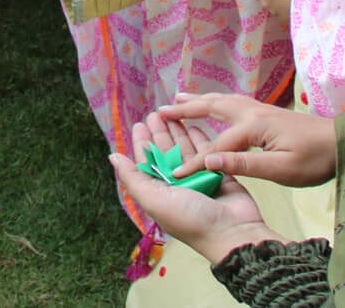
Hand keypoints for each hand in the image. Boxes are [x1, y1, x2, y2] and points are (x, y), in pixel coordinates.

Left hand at [109, 114, 278, 264]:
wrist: (232, 232)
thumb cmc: (190, 218)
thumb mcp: (154, 199)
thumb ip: (133, 177)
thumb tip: (112, 157)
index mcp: (161, 192)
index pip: (148, 163)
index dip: (143, 143)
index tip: (139, 124)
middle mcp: (178, 185)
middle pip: (167, 153)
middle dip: (160, 133)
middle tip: (155, 113)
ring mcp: (198, 179)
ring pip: (186, 150)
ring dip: (179, 132)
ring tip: (174, 114)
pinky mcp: (218, 174)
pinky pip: (206, 152)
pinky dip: (200, 139)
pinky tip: (194, 125)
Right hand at [158, 92, 338, 186]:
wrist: (342, 142)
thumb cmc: (315, 160)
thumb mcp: (282, 170)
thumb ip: (244, 164)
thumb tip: (210, 161)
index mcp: (253, 127)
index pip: (215, 148)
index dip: (194, 162)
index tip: (175, 174)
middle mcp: (252, 112)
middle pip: (211, 108)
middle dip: (185, 110)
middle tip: (160, 110)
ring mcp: (260, 110)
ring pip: (221, 101)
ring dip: (198, 100)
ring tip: (178, 98)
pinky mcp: (267, 113)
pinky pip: (231, 103)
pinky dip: (215, 101)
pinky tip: (215, 103)